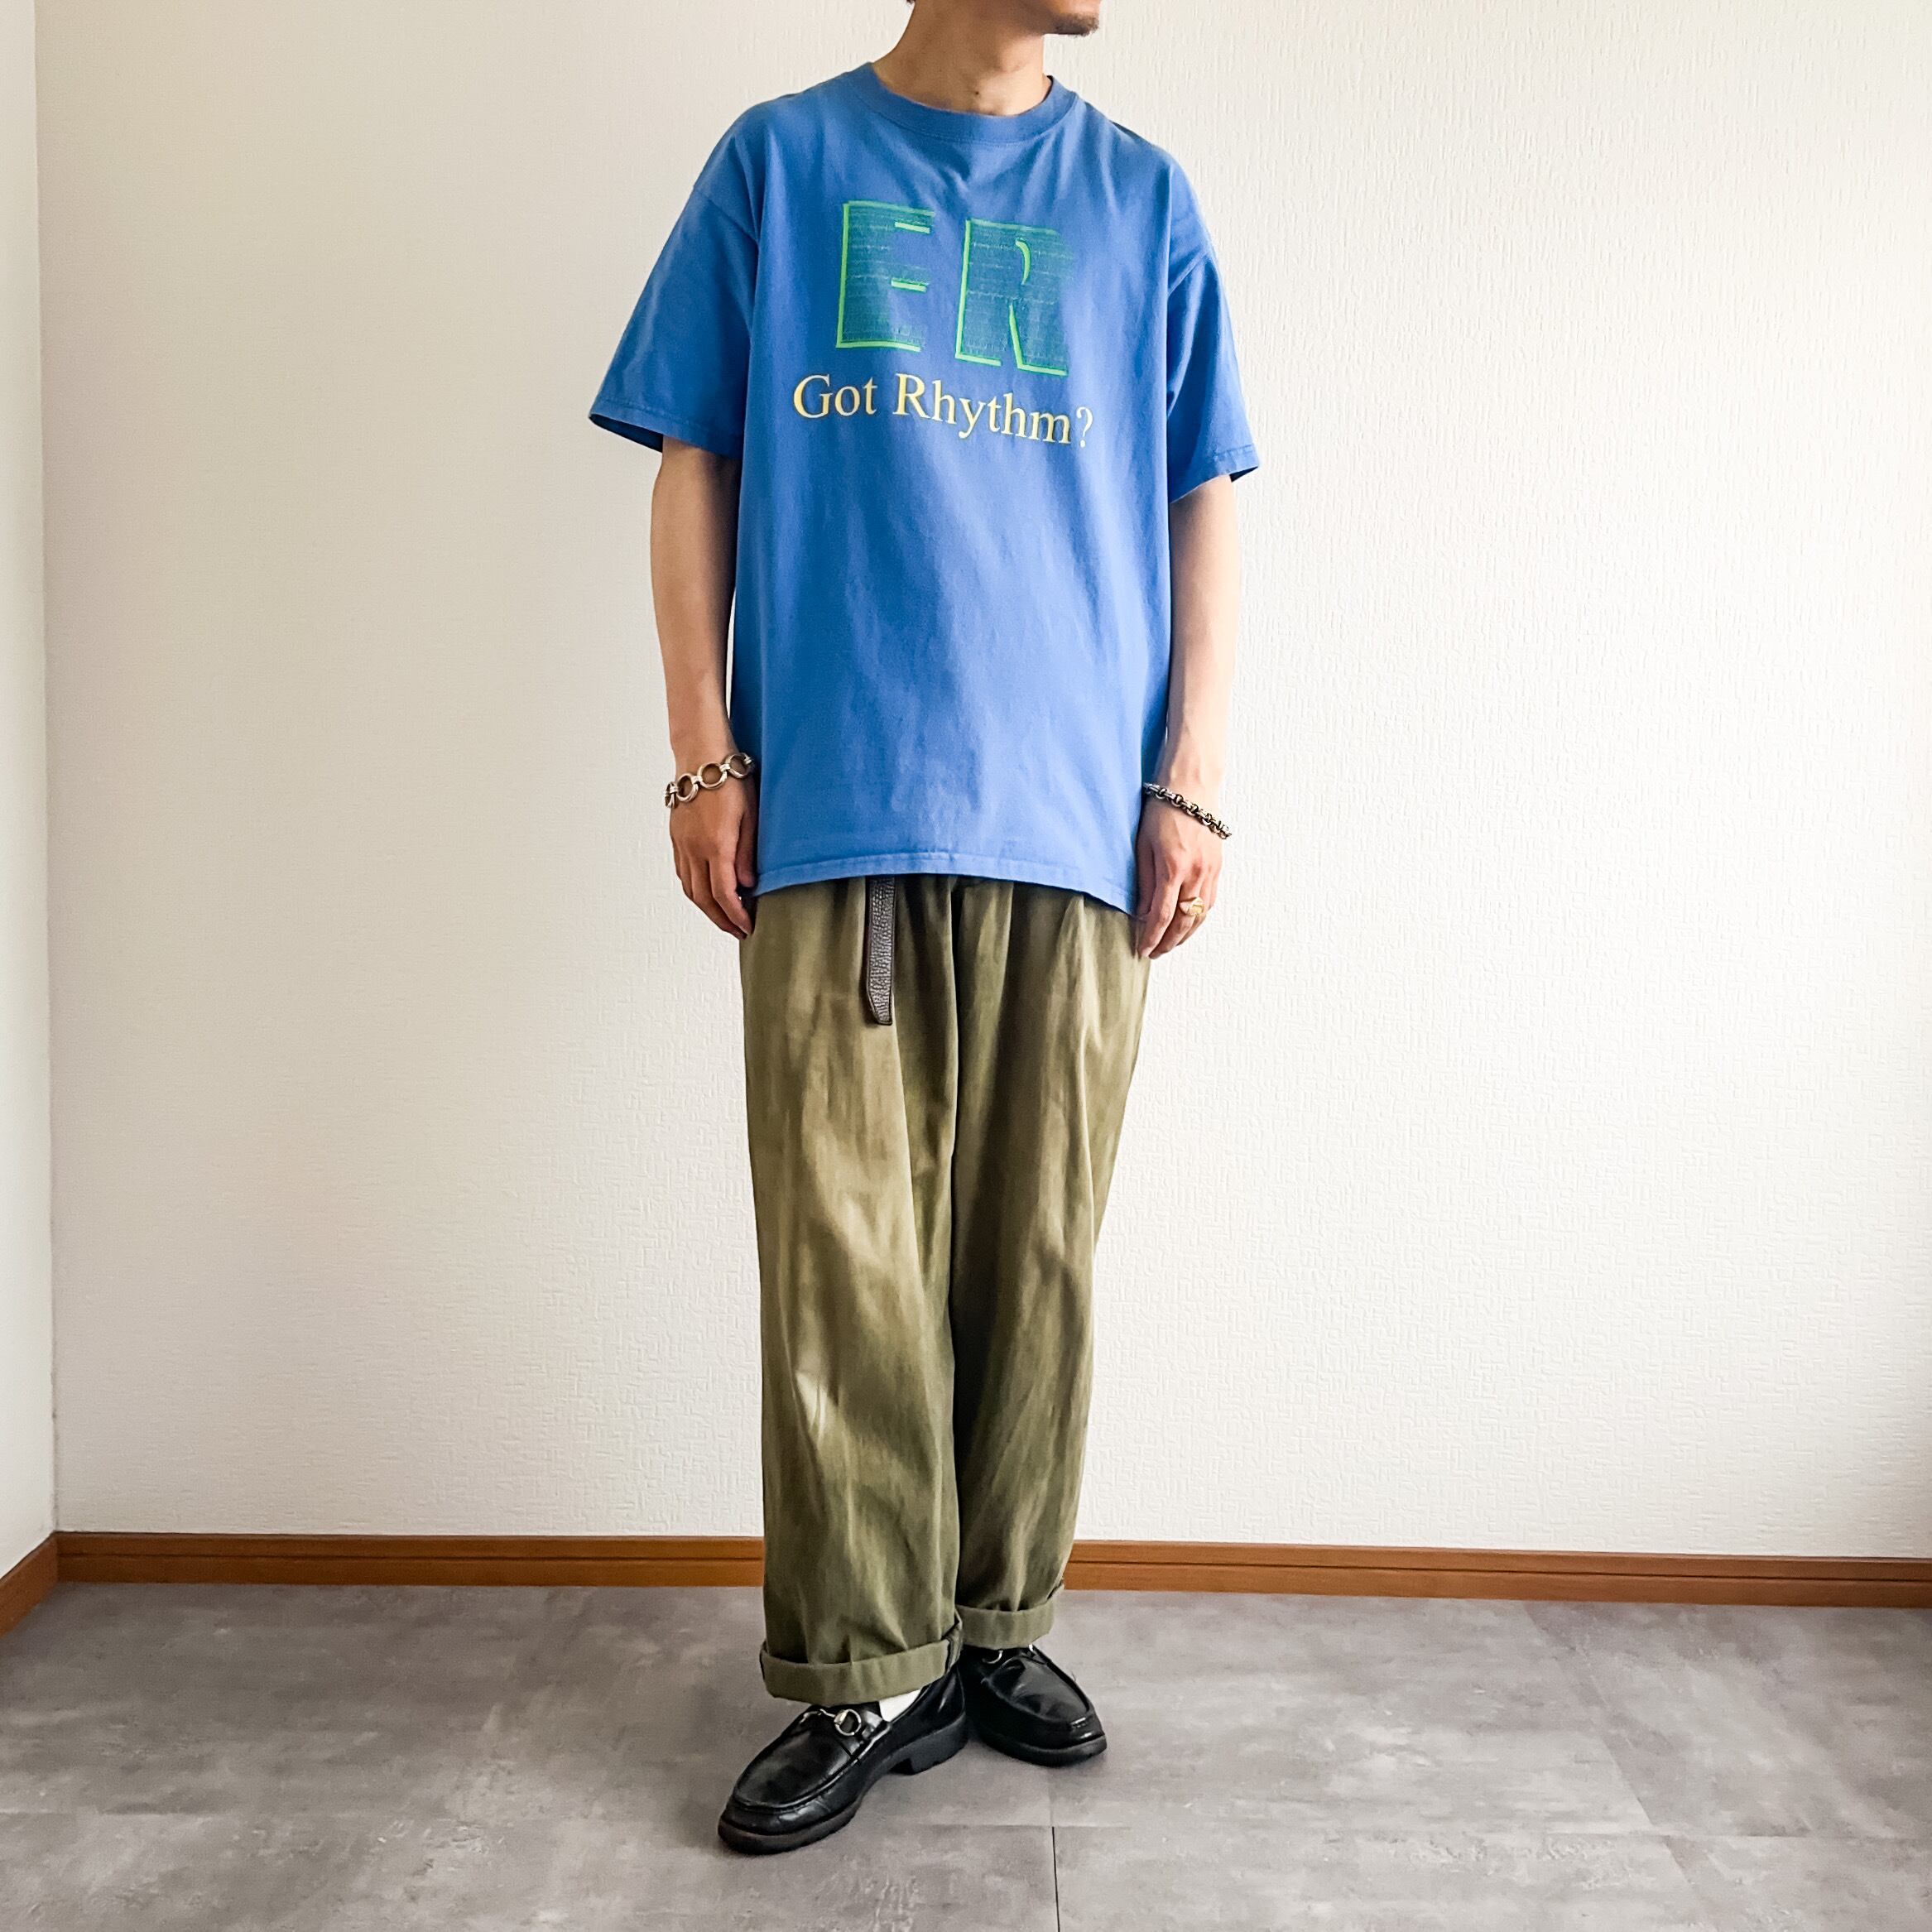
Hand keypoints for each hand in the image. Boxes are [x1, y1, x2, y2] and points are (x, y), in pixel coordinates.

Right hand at [670, 774, 756, 937]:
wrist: (701, 757)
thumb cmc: (731, 781)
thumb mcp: (751, 816)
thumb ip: (748, 853)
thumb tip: (748, 885)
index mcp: (716, 846)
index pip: (724, 894)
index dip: (736, 916)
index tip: (748, 927)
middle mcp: (694, 849)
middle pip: (703, 899)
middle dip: (721, 920)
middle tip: (738, 931)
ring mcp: (682, 844)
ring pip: (689, 888)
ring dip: (706, 908)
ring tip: (724, 917)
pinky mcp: (676, 837)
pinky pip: (682, 872)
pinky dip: (693, 889)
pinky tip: (706, 892)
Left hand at [1134, 792, 1222, 957]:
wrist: (1192, 789)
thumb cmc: (1161, 812)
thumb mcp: (1143, 846)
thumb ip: (1143, 881)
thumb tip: (1141, 912)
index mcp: (1173, 869)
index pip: (1162, 915)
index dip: (1152, 937)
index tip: (1143, 950)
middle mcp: (1195, 874)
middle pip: (1183, 922)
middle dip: (1168, 942)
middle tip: (1155, 953)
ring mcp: (1210, 872)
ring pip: (1200, 916)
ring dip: (1185, 935)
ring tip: (1171, 944)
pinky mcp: (1218, 867)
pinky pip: (1210, 901)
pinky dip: (1199, 918)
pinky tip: (1190, 924)